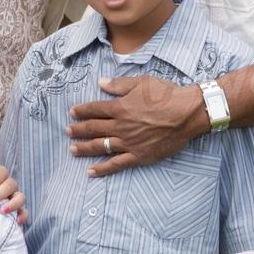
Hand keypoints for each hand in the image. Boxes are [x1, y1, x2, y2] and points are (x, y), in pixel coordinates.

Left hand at [65, 76, 207, 176]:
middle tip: (66, 131)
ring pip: (101, 146)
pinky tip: (90, 171)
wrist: (187, 113)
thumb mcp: (141, 82)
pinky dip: (102, 168)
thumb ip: (118, 84)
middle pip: (93, 128)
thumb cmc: (166, 95)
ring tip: (72, 149)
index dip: (81, 111)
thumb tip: (100, 82)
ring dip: (84, 148)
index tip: (72, 113)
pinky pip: (117, 164)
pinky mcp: (139, 156)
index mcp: (119, 107)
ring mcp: (129, 143)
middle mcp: (120, 126)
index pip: (94, 109)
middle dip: (78, 130)